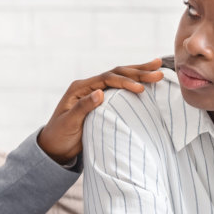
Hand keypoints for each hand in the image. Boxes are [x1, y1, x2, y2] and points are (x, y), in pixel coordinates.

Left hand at [38, 59, 165, 164]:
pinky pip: (120, 88)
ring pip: (120, 77)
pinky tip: (146, 80)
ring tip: (158, 65)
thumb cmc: (59, 136)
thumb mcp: (69, 123)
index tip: (141, 89)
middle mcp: (88, 86)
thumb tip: (100, 92)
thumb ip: (83, 107)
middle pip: (116, 73)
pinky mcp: (101, 100)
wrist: (54, 147)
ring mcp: (95, 92)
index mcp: (80, 88)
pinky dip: (134, 82)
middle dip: (138, 72)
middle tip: (158, 71)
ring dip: (139, 72)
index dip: (125, 82)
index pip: (107, 79)